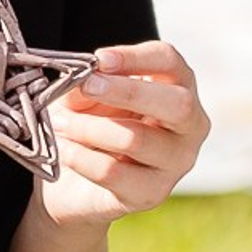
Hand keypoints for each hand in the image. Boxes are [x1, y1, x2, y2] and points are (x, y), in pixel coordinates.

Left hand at [38, 39, 208, 226]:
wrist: (71, 185)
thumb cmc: (88, 127)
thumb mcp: (83, 97)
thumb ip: (85, 85)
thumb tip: (82, 81)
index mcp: (176, 88)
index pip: (169, 61)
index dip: (135, 57)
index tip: (99, 59)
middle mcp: (188, 126)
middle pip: (177, 104)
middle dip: (126, 91)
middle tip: (86, 86)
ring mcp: (175, 163)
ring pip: (136, 139)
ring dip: (89, 128)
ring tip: (62, 124)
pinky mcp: (152, 194)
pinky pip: (113, 172)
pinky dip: (82, 158)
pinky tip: (66, 151)